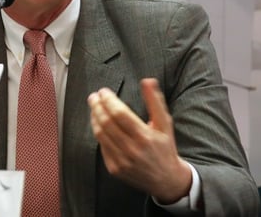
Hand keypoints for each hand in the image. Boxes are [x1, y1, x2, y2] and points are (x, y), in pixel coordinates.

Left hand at [87, 78, 191, 202]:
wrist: (167, 179)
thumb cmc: (165, 147)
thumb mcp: (165, 124)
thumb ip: (155, 101)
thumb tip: (148, 81)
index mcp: (145, 137)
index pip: (120, 113)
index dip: (109, 100)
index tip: (103, 91)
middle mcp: (132, 150)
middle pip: (107, 122)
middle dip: (97, 106)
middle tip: (94, 96)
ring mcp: (122, 161)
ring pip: (101, 134)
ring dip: (94, 117)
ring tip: (94, 107)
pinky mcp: (114, 169)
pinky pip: (101, 146)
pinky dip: (98, 132)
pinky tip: (98, 123)